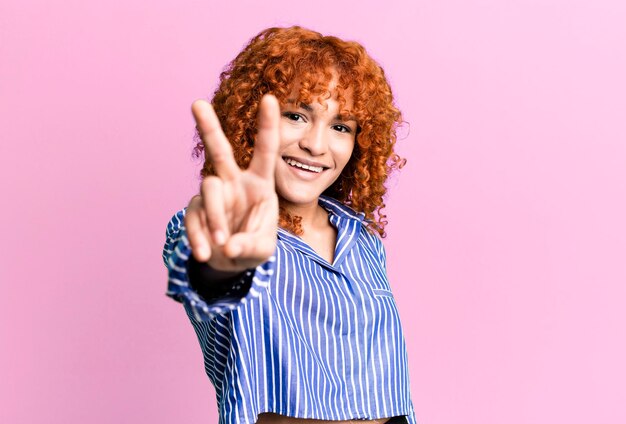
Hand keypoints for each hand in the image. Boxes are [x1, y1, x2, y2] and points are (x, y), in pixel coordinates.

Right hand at [184, 95, 279, 272]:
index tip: (269, 98)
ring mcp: (212, 194)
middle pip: (219, 151)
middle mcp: (234, 182)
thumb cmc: (253, 245)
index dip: (267, 125)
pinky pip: (194, 218)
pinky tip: (205, 252)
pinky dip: (199, 238)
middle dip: (209, 127)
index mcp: (259, 183)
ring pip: (208, 189)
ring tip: (222, 245)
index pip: (265, 151)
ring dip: (215, 218)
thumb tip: (228, 245)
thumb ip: (250, 245)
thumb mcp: (263, 248)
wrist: (232, 262)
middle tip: (197, 103)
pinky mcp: (195, 210)